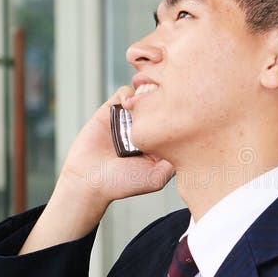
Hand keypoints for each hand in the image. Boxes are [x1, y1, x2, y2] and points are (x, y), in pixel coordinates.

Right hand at [19, 87, 173, 252]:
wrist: (88, 180)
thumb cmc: (121, 183)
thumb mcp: (157, 177)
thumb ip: (174, 160)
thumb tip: (190, 139)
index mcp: (160, 142)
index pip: (177, 121)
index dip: (182, 113)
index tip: (182, 111)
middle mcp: (147, 128)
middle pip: (164, 103)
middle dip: (167, 98)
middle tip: (166, 101)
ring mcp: (130, 118)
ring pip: (146, 94)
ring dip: (148, 93)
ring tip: (146, 104)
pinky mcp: (112, 110)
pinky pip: (125, 93)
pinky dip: (128, 94)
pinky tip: (127, 106)